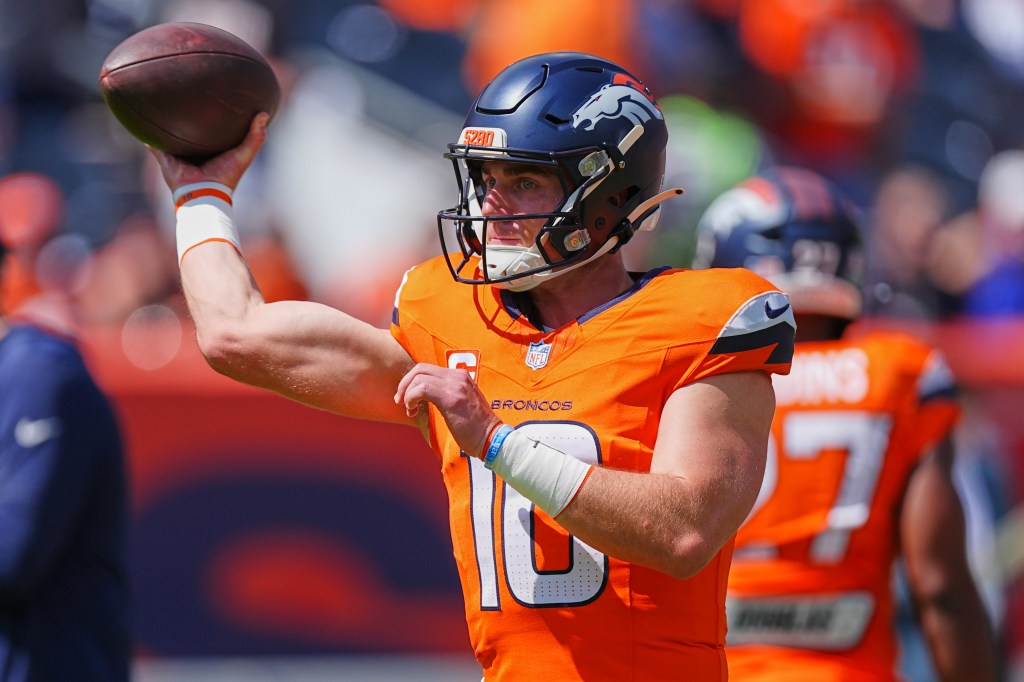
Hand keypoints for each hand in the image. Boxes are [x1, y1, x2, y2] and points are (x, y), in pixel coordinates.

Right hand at [147, 112, 269, 192]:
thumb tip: (264, 113)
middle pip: (189, 134)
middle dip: (186, 120)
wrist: (204, 192)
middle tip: (186, 100)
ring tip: (160, 106)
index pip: (213, 133)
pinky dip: (147, 136)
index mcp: (212, 152)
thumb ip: (255, 136)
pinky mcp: (165, 159)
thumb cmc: (226, 176)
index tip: (215, 104)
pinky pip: (153, 145)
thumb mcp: (244, 154)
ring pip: (170, 138)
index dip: (214, 120)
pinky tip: (140, 122)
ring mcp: (179, 156)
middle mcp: (195, 153)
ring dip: (165, 127)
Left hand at [395, 363, 501, 458]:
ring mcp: (455, 386)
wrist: (492, 439)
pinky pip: (421, 389)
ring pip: (419, 378)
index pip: (428, 368)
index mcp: (460, 376)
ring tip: (411, 410)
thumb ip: (447, 394)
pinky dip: (411, 398)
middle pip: (420, 368)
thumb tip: (423, 395)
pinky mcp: (451, 398)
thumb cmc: (476, 428)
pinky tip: (413, 411)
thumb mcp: (462, 403)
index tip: (406, 398)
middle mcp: (458, 376)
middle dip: (405, 384)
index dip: (411, 381)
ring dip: (407, 394)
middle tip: (401, 401)